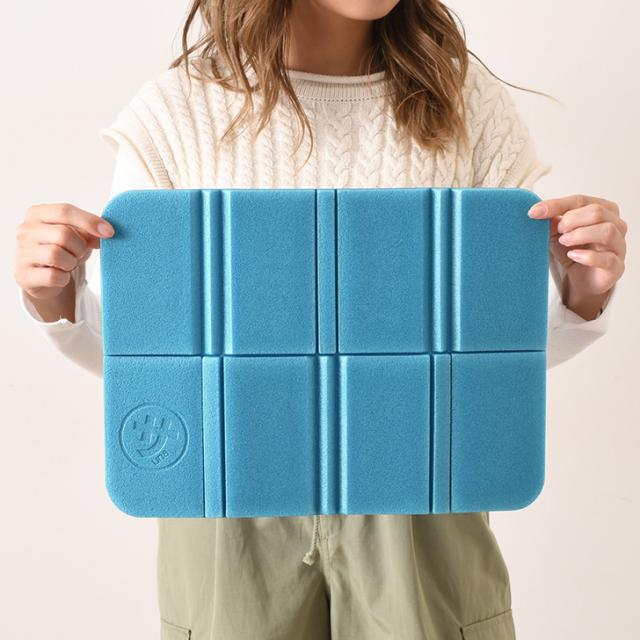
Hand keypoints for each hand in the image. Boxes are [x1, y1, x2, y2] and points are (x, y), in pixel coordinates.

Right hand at [14, 203, 114, 320]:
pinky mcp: (23, 274)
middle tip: (79, 254)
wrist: (44, 277)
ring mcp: (22, 252)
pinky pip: (53, 276)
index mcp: (37, 214)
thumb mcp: (77, 236)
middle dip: (79, 247)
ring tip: (68, 264)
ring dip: (71, 262)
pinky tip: (61, 276)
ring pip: (56, 255)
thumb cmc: (62, 250)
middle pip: (63, 234)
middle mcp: (25, 230)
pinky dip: (64, 278)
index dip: (89, 221)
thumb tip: (106, 233)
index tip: (109, 232)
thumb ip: (89, 231)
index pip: (64, 211)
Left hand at [528, 194, 626, 319]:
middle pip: (597, 211)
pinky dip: (588, 256)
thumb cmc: (573, 251)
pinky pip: (607, 258)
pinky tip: (573, 256)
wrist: (580, 280)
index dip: (556, 205)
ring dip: (580, 234)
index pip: (580, 200)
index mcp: (603, 210)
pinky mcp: (616, 266)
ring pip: (607, 231)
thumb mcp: (557, 233)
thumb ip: (551, 221)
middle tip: (558, 231)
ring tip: (564, 241)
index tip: (534, 212)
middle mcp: (616, 224)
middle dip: (572, 220)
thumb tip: (537, 211)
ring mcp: (619, 245)